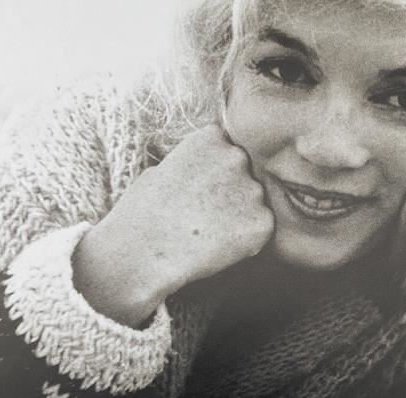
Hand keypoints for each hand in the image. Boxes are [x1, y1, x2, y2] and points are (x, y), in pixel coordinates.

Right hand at [73, 124, 273, 326]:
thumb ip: (191, 164)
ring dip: (242, 215)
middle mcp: (237, 158)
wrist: (146, 250)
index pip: (227, 147)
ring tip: (211, 232)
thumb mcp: (161, 171)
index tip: (201, 187)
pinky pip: (261, 230)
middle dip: (233, 190)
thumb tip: (201, 170)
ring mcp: (253, 190)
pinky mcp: (263, 223)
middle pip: (246, 173)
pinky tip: (221, 246)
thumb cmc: (142, 214)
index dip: (215, 170)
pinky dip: (248, 239)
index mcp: (210, 138)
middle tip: (206, 214)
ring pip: (255, 202)